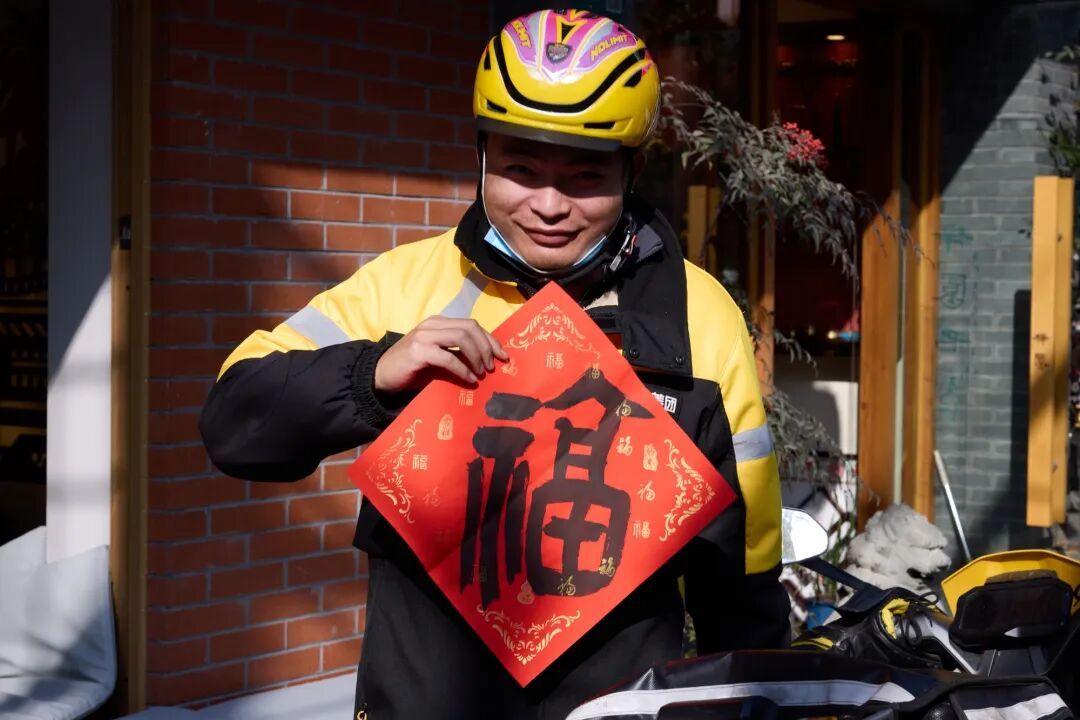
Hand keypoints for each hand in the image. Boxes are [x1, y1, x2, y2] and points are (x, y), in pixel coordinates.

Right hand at [373, 316, 508, 393]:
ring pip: (462, 338)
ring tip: (481, 373)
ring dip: (476, 356)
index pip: (472, 325)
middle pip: (470, 328)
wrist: (380, 376)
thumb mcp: (437, 356)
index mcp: (439, 323)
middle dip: (486, 347)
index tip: (502, 355)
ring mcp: (424, 336)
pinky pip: (448, 357)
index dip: (490, 339)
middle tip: (491, 367)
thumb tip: (486, 360)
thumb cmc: (411, 368)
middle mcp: (432, 325)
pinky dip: (463, 369)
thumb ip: (456, 352)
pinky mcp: (418, 351)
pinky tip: (469, 379)